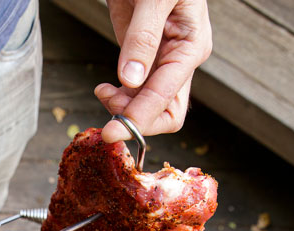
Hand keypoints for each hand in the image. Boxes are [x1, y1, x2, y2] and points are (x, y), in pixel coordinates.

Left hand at [94, 0, 212, 142]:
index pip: (168, 100)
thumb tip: (132, 79)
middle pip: (164, 114)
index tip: (115, 131)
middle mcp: (179, 62)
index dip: (141, 119)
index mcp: (190, 48)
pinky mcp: (143, 62)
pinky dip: (118, 99)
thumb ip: (143, 37)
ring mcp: (161, 65)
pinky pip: (134, 95)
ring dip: (123, 110)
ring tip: (103, 92)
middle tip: (108, 113)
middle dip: (135, 120)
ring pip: (147, 108)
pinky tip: (104, 90)